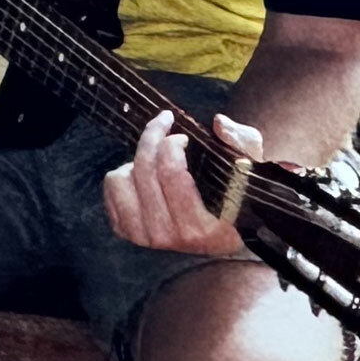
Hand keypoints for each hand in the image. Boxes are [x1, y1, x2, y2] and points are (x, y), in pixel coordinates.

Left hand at [102, 110, 261, 255]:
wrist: (220, 236)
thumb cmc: (235, 199)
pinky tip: (143, 177)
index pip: (171, 173)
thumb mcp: (248, 171)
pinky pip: (111, 189)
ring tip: (156, 162)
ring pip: (121, 178)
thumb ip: (241, 144)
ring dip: (136, 163)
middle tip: (165, 127)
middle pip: (144, 169)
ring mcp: (145, 237)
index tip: (182, 135)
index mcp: (203, 228)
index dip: (172, 143)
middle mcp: (170, 237)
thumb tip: (219, 123)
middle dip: (154, 137)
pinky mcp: (127, 233)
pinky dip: (124, 176)